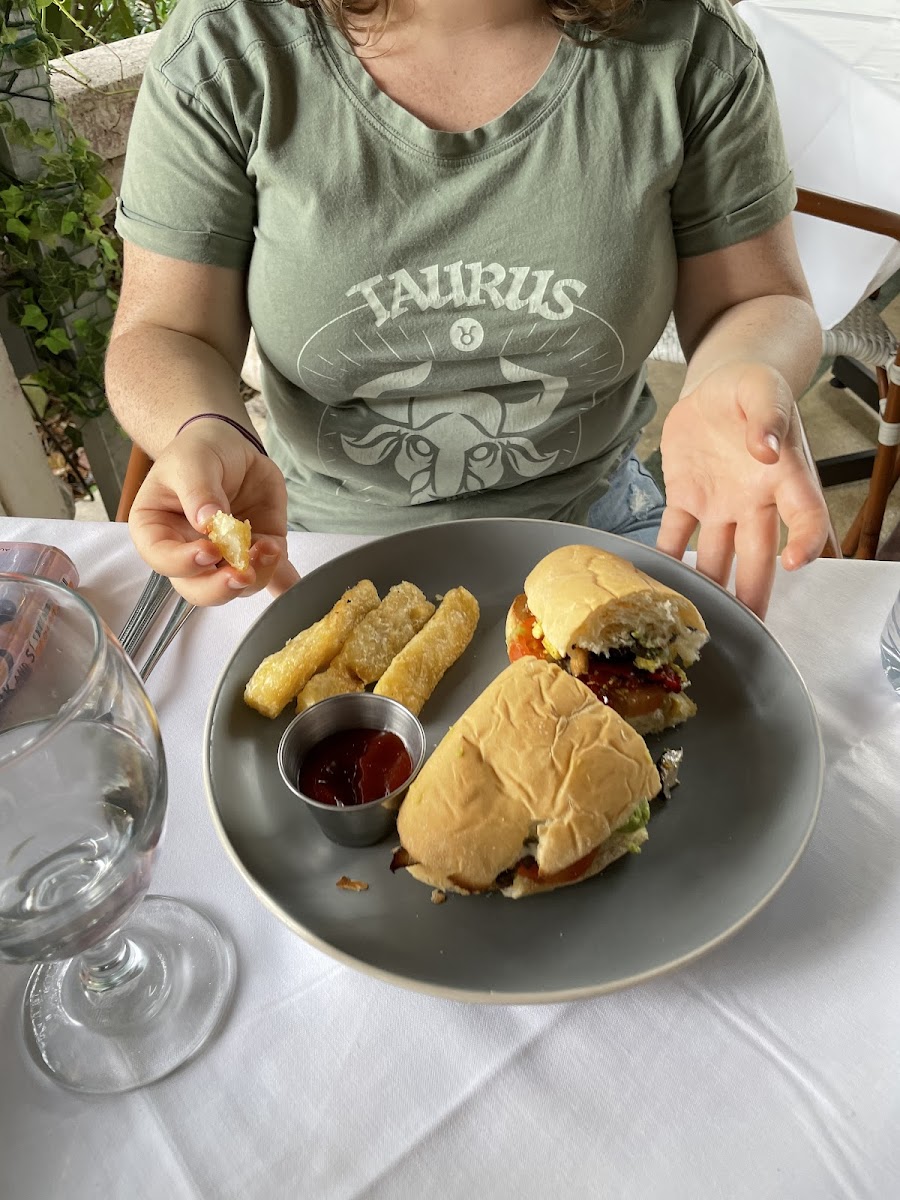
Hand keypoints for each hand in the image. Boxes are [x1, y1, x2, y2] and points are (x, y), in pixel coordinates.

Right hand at [128, 423, 299, 605]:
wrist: (229, 445)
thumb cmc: (197, 452)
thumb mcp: (191, 461)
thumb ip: (198, 490)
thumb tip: (207, 522)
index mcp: (158, 532)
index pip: (162, 560)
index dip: (183, 563)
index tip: (208, 550)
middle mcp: (188, 553)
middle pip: (197, 589)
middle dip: (220, 587)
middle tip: (242, 573)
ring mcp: (225, 557)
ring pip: (236, 586)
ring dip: (256, 576)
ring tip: (270, 549)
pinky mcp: (256, 551)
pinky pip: (270, 574)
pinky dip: (282, 581)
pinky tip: (291, 585)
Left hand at [657, 362, 830, 617]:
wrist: (719, 386)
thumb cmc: (751, 389)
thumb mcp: (763, 390)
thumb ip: (767, 417)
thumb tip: (766, 447)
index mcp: (782, 476)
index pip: (805, 514)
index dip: (806, 540)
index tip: (797, 562)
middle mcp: (754, 500)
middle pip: (758, 553)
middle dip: (755, 590)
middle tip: (752, 625)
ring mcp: (720, 504)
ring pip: (719, 554)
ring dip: (712, 585)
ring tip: (705, 617)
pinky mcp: (687, 498)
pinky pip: (676, 533)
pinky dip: (667, 556)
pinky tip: (657, 581)